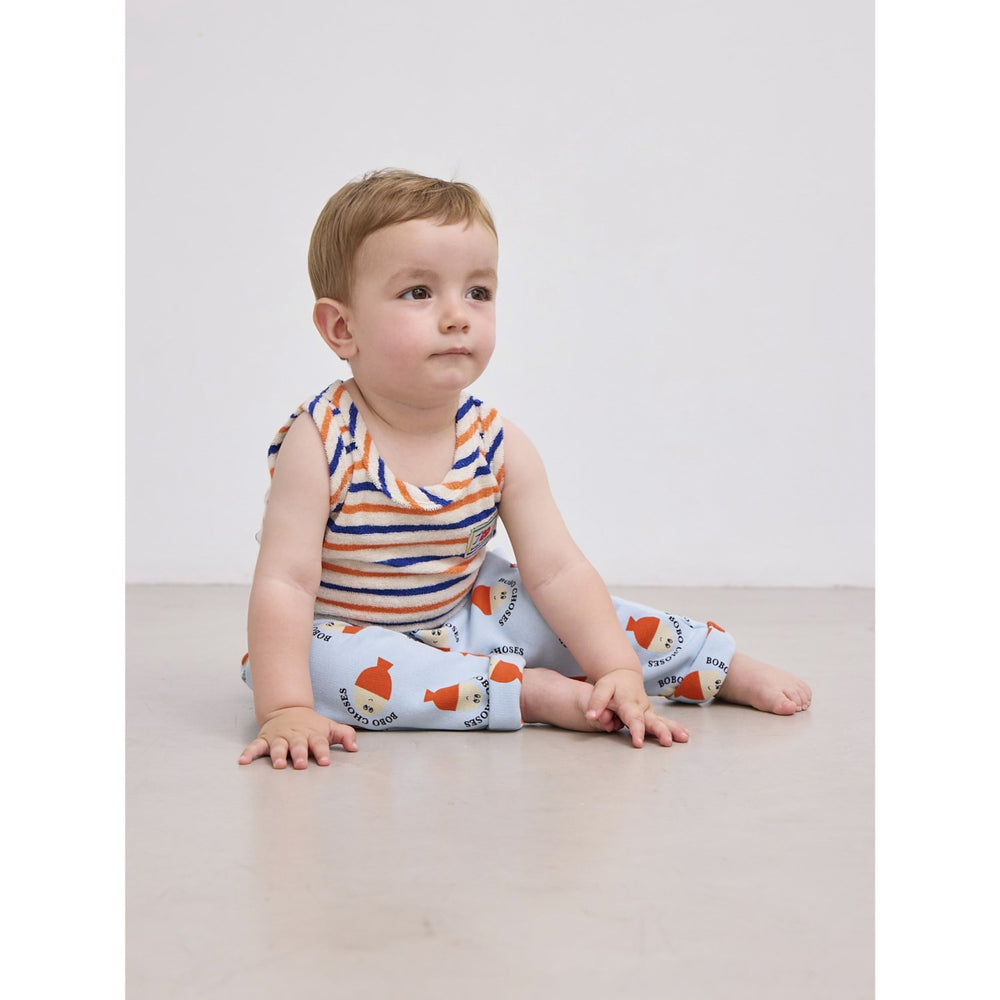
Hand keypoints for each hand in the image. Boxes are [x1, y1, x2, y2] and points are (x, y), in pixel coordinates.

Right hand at [238, 706, 357, 768]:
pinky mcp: (265, 739)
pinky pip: (255, 746)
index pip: (319, 743)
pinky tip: (243, 761)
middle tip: (300, 764)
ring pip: (278, 746)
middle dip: (299, 754)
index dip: (322, 751)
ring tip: (278, 765)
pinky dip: (249, 753)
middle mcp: (295, 736)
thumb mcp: (330, 727)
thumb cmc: (312, 725)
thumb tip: (355, 748)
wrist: (288, 710)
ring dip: (277, 755)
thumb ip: (345, 735)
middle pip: (298, 745)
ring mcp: (279, 737)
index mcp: (312, 734)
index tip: (325, 761)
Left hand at [585, 669, 688, 747]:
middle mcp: (642, 707)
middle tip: (667, 741)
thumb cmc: (613, 683)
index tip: (638, 742)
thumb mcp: (601, 688)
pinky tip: (684, 735)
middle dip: (660, 731)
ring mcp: (649, 710)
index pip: (633, 718)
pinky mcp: (652, 713)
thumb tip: (590, 716)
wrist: (625, 675)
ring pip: (662, 720)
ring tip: (684, 738)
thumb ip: (596, 702)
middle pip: (652, 720)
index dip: (636, 730)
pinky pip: (665, 721)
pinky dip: (675, 727)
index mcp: (629, 702)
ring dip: (673, 729)